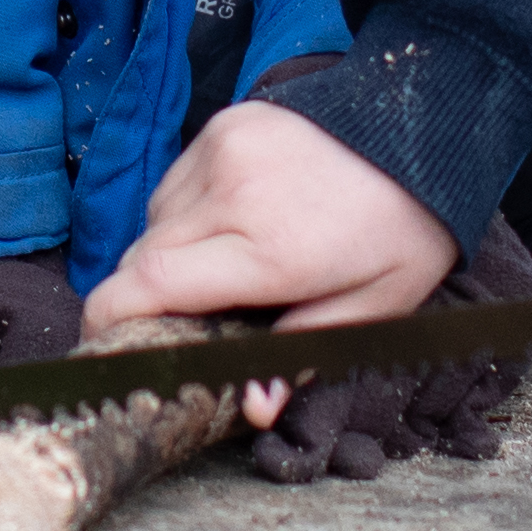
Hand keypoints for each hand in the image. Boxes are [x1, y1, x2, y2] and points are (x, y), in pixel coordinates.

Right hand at [89, 96, 461, 336]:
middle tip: (190, 320)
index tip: (107, 351)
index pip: (152, 284)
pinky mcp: (222, 125)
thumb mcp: (375, 307)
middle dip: (149, 298)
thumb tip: (252, 405)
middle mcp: (235, 193)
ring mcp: (223, 150)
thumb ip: (304, 354)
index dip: (111, 321)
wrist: (424, 127)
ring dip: (172, 254)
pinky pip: (175, 185)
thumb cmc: (405, 226)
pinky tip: (236, 219)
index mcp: (273, 249)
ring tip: (229, 263)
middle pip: (142, 258)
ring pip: (155, 222)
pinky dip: (188, 215)